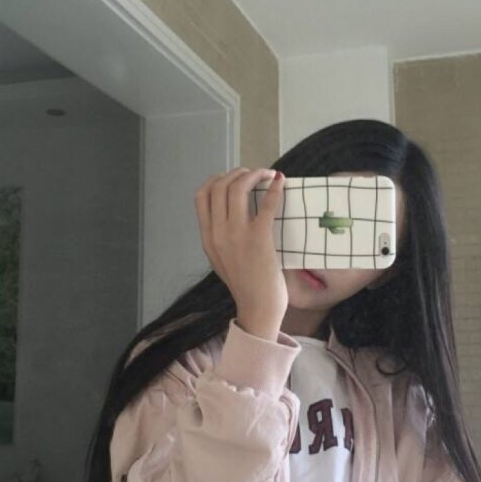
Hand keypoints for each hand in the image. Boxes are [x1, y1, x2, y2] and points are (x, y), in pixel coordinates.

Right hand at [194, 167, 287, 332]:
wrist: (257, 309)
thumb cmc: (245, 287)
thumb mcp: (221, 261)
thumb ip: (221, 240)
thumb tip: (231, 217)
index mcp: (207, 238)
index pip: (200, 196)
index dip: (215, 179)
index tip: (230, 177)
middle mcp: (217, 233)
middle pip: (218, 187)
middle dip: (236, 173)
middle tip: (252, 173)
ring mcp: (236, 235)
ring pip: (237, 189)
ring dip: (253, 174)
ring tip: (266, 174)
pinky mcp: (259, 238)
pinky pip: (265, 204)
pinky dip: (273, 188)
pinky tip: (280, 182)